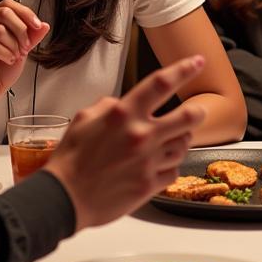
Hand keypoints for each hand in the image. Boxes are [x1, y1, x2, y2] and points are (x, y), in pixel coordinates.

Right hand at [0, 0, 49, 109]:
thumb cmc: (0, 70)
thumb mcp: (21, 49)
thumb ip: (32, 36)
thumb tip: (45, 25)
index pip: (8, 4)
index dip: (26, 13)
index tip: (38, 26)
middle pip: (4, 13)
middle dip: (22, 31)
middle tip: (26, 48)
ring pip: (0, 30)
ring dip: (14, 45)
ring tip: (16, 56)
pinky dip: (6, 53)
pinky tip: (9, 60)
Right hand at [44, 55, 207, 229]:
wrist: (63, 199)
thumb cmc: (71, 159)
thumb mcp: (84, 118)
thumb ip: (109, 105)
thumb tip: (122, 102)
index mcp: (123, 114)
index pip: (161, 83)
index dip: (184, 69)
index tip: (197, 62)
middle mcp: (140, 135)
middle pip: (188, 116)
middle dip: (198, 112)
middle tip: (198, 111)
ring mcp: (147, 161)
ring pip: (183, 145)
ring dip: (181, 140)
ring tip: (171, 140)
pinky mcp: (149, 185)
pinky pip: (173, 171)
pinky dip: (170, 166)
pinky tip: (158, 165)